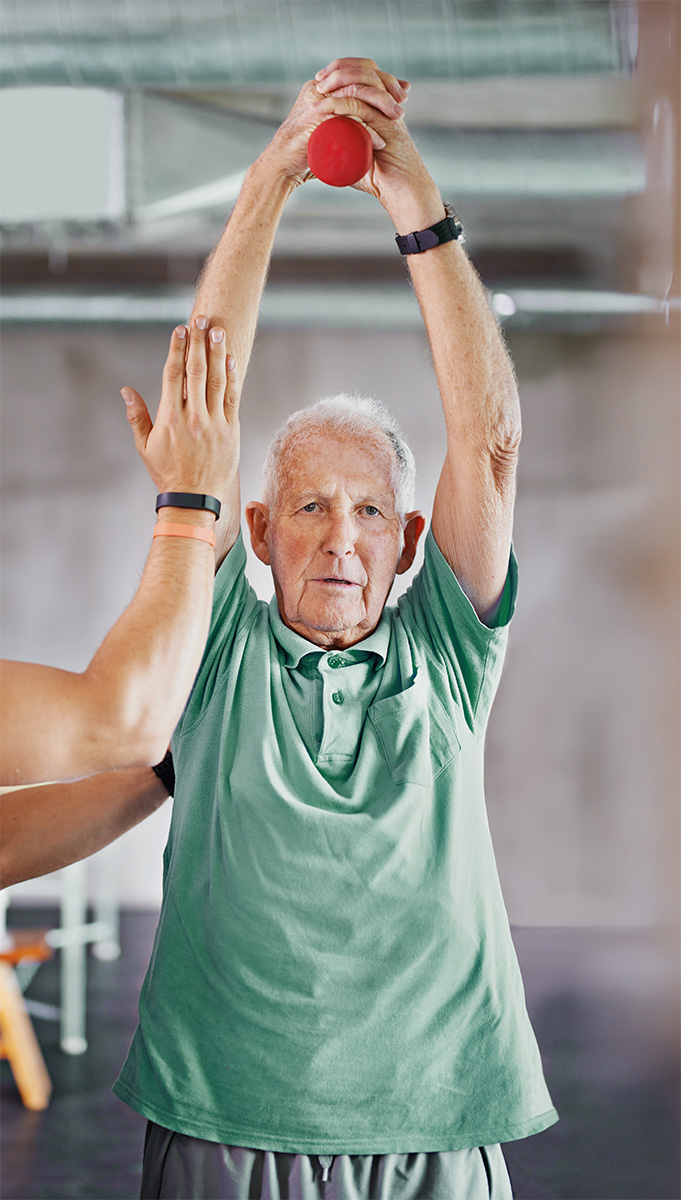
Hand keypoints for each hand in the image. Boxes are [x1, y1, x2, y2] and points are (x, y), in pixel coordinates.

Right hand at [122, 316, 239, 507]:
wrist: (194, 499)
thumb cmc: (167, 473)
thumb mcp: (145, 446)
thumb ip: (137, 416)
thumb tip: (126, 391)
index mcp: (170, 418)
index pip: (173, 375)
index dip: (177, 349)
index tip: (180, 330)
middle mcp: (193, 417)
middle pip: (196, 370)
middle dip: (199, 342)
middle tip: (202, 320)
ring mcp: (214, 423)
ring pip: (216, 380)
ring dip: (217, 353)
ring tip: (218, 331)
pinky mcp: (230, 430)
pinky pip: (231, 398)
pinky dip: (231, 378)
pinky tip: (231, 360)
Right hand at [261, 58, 407, 188]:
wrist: (284, 167)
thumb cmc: (309, 151)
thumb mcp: (334, 128)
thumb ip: (349, 116)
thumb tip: (374, 113)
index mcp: (325, 84)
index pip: (360, 68)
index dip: (383, 77)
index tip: (402, 93)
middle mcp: (320, 86)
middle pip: (360, 75)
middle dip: (386, 89)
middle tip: (401, 110)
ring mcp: (316, 100)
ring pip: (355, 92)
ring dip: (380, 105)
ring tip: (396, 122)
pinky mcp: (315, 119)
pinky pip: (346, 117)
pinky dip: (365, 129)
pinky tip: (379, 141)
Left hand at [315, 58, 441, 217]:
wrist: (399, 189)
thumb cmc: (378, 177)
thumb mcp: (356, 155)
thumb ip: (343, 146)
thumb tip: (322, 146)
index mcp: (383, 105)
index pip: (364, 70)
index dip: (342, 68)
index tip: (320, 77)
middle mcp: (388, 103)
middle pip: (365, 68)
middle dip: (339, 69)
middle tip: (319, 78)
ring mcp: (388, 111)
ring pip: (364, 81)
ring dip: (339, 80)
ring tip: (320, 87)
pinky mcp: (387, 123)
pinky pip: (362, 104)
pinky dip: (340, 102)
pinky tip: (325, 103)